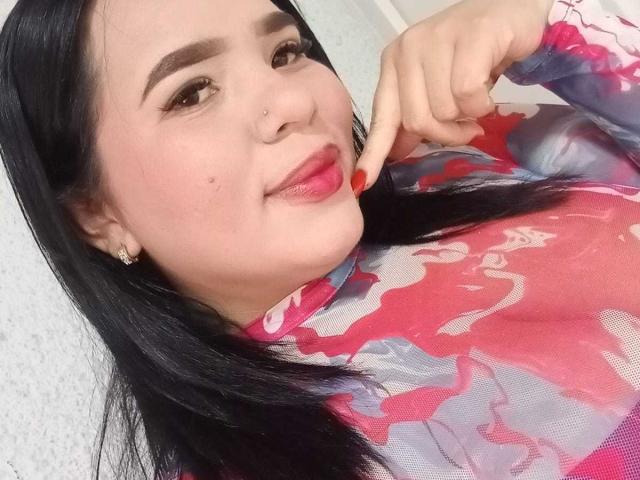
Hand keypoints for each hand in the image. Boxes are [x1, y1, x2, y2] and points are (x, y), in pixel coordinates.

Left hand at [351, 0, 554, 196]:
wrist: (515, 13)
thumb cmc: (474, 54)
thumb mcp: (438, 86)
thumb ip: (416, 114)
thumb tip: (397, 153)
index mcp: (394, 62)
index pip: (382, 116)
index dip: (374, 152)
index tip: (362, 183)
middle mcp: (409, 48)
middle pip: (417, 121)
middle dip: (447, 133)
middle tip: (468, 125)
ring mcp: (437, 38)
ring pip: (445, 110)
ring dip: (469, 117)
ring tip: (480, 100)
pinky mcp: (471, 36)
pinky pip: (469, 93)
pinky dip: (484, 103)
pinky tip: (490, 90)